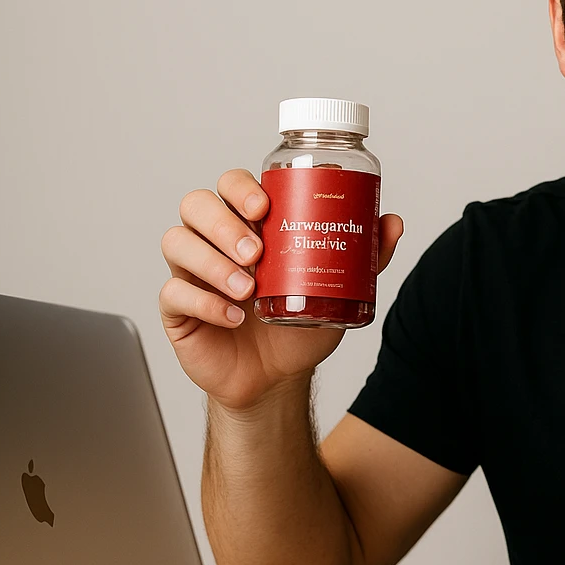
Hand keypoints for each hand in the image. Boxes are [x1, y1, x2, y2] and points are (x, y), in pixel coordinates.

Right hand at [159, 169, 403, 409]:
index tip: (265, 206)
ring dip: (213, 262)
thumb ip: (364, 257)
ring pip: (177, 241)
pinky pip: (173, 293)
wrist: (278, 378)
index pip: (230, 186)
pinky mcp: (178, 309)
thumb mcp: (337, 289)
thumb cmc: (298, 325)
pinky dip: (205, 302)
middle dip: (225, 223)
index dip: (240, 188)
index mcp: (249, 225)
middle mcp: (215, 242)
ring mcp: (192, 273)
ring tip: (249, 288)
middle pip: (196, 205)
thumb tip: (392, 223)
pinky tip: (233, 317)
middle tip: (258, 252)